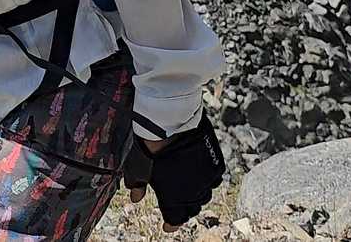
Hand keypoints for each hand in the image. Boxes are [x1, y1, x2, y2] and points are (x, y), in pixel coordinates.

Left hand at [122, 115, 224, 230]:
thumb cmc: (151, 146)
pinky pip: (214, 178)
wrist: (170, 124)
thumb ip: (136, 185)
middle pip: (192, 208)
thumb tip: (134, 197)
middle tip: (176, 206)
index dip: (171, 224)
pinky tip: (198, 174)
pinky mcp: (216, 163)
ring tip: (187, 190)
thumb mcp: (136, 168)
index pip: (175, 219)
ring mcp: (207, 178)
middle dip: (183, 209)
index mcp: (174, 198)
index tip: (167, 226)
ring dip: (196, 194)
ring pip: (205, 194)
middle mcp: (194, 192)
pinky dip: (206, 179)